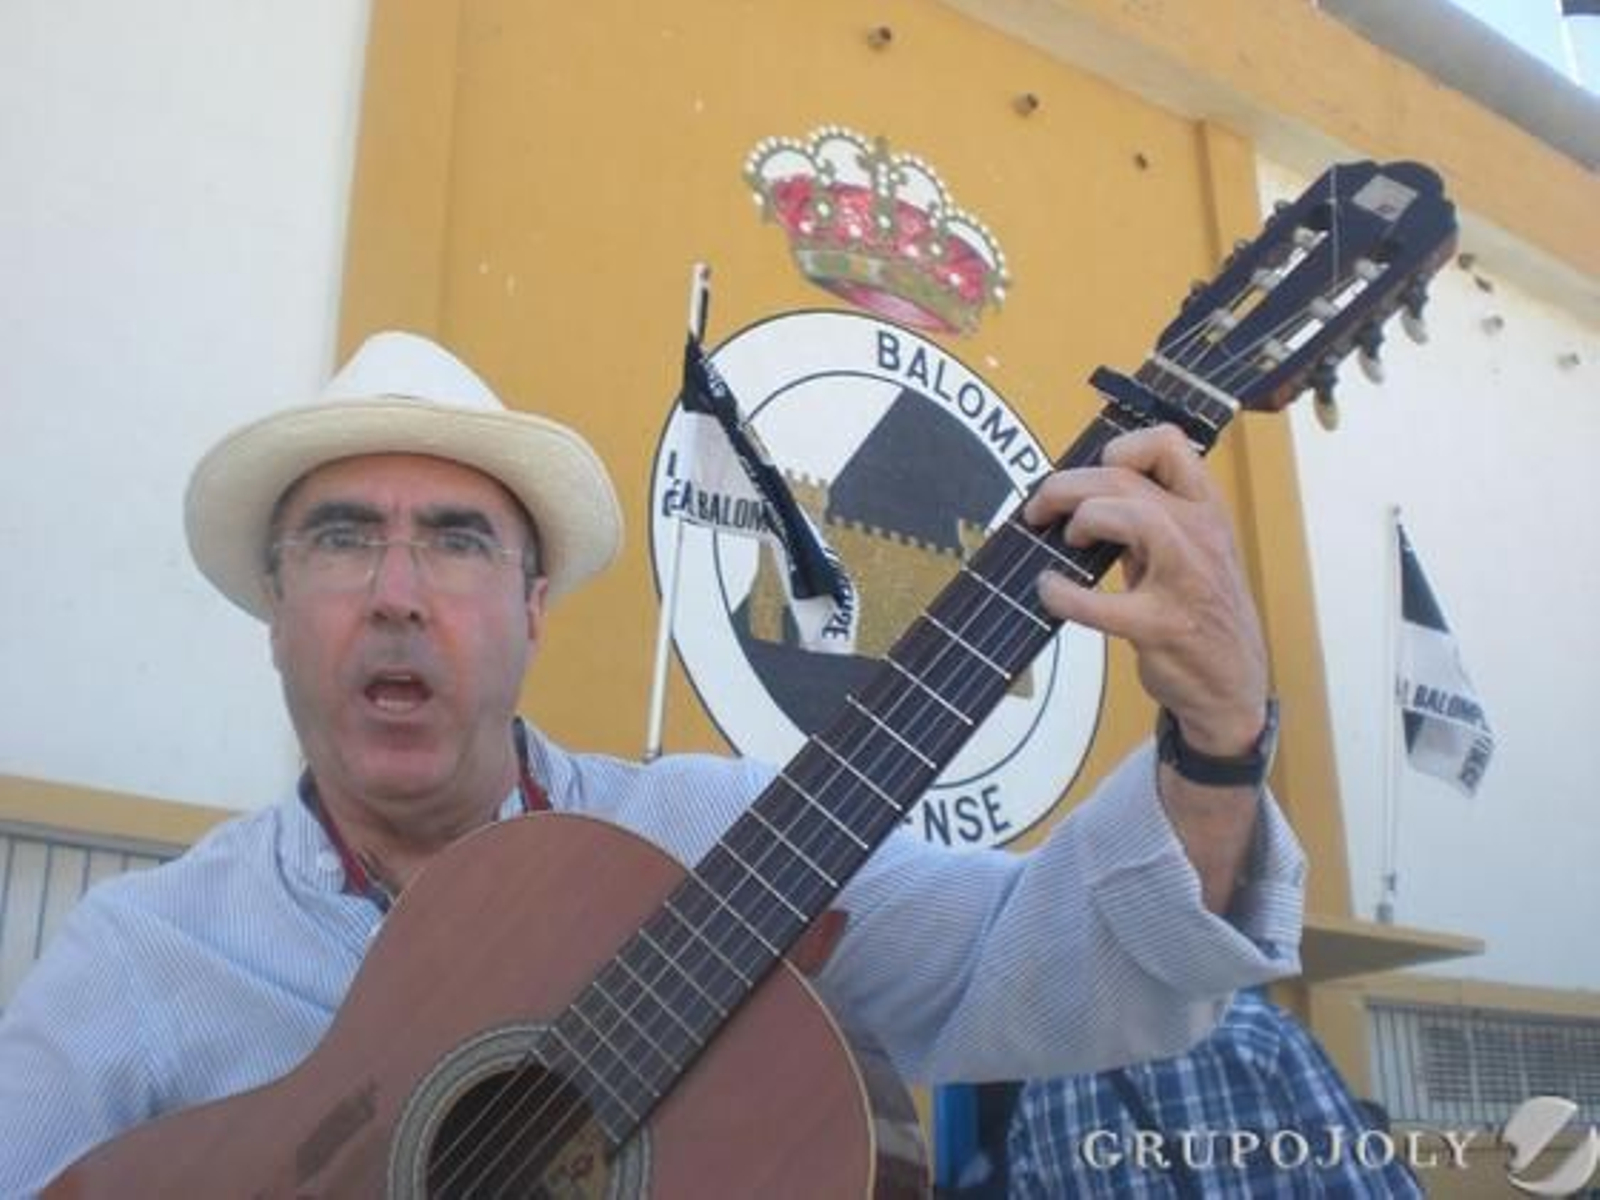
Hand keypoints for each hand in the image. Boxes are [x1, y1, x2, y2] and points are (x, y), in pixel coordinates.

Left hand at [1021, 424, 1268, 754]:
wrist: (1232, 683)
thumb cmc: (1199, 610)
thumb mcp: (1188, 550)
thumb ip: (1148, 519)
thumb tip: (1078, 494)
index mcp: (1205, 509)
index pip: (1168, 444)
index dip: (1120, 448)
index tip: (1092, 473)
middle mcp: (1201, 534)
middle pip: (1125, 479)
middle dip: (1068, 486)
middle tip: (1041, 510)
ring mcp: (1185, 580)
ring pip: (1130, 515)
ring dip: (1082, 519)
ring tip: (1066, 540)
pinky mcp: (1162, 626)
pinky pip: (1101, 602)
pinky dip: (1063, 594)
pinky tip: (1049, 591)